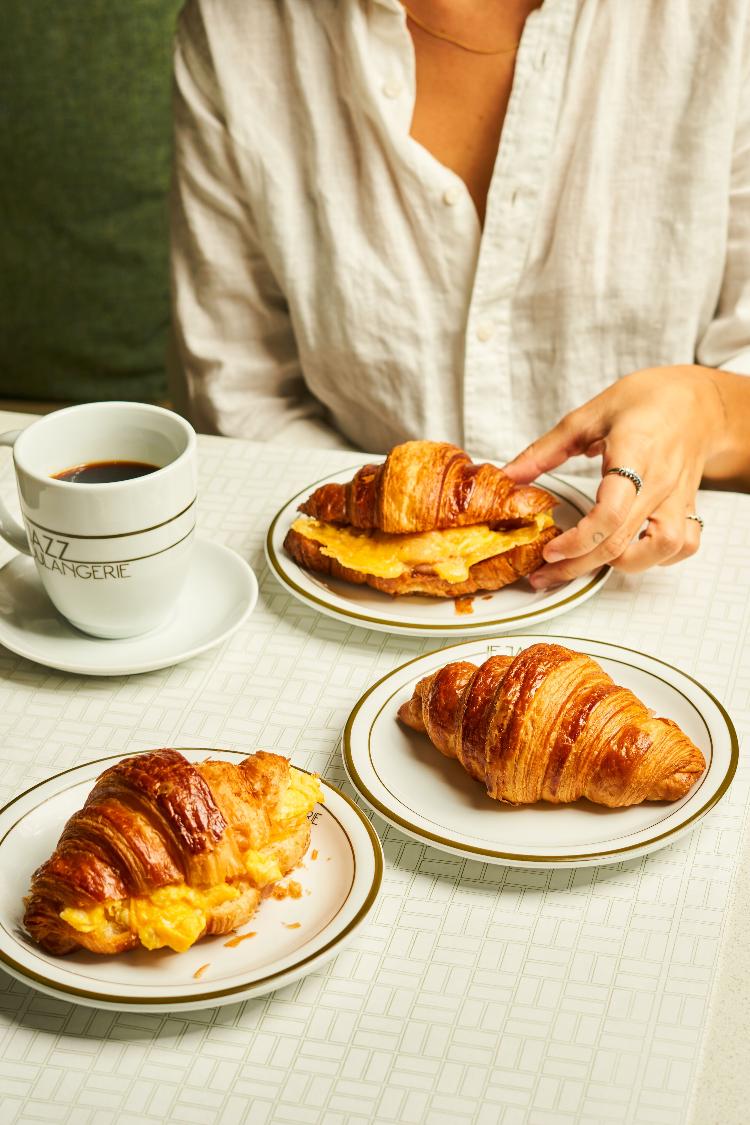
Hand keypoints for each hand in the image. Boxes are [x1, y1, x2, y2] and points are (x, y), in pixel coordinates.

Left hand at [502, 365, 725, 587]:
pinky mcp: (690, 506)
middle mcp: (660, 482)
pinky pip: (683, 546)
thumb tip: (510, 475)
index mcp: (634, 454)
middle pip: (621, 542)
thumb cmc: (646, 401)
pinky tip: (632, 550)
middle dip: (578, 566)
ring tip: (592, 559)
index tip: (549, 550)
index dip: (577, 540)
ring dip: (623, 563)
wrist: (697, 400)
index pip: (610, 512)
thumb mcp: (588, 416)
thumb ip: (545, 450)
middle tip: (546, 574)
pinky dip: (658, 557)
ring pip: (661, 550)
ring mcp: (678, 498)